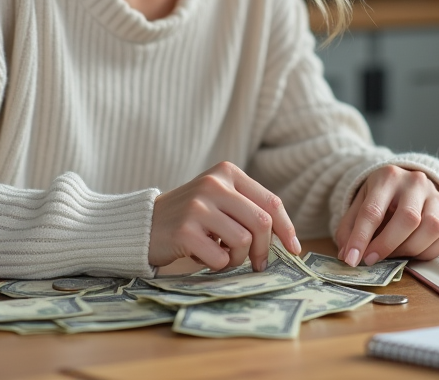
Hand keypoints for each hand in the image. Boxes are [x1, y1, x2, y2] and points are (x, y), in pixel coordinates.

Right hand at [149, 161, 301, 271]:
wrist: (144, 223)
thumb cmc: (190, 217)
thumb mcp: (219, 199)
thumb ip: (249, 209)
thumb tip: (287, 238)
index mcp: (227, 172)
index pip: (270, 202)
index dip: (287, 228)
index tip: (294, 249)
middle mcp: (213, 184)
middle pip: (261, 223)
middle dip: (264, 249)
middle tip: (257, 264)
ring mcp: (198, 206)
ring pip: (243, 242)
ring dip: (236, 258)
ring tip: (219, 254)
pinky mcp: (185, 230)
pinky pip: (220, 258)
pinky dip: (216, 265)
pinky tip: (201, 256)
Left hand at [334, 165, 438, 266]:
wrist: (407, 182)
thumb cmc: (380, 197)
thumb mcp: (359, 204)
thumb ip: (350, 229)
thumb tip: (347, 255)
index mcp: (387, 177)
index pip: (373, 210)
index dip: (361, 238)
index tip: (353, 260)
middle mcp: (415, 182)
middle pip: (408, 218)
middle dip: (388, 245)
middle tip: (372, 260)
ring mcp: (436, 195)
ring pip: (433, 228)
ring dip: (411, 250)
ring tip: (395, 254)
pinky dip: (434, 249)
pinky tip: (418, 251)